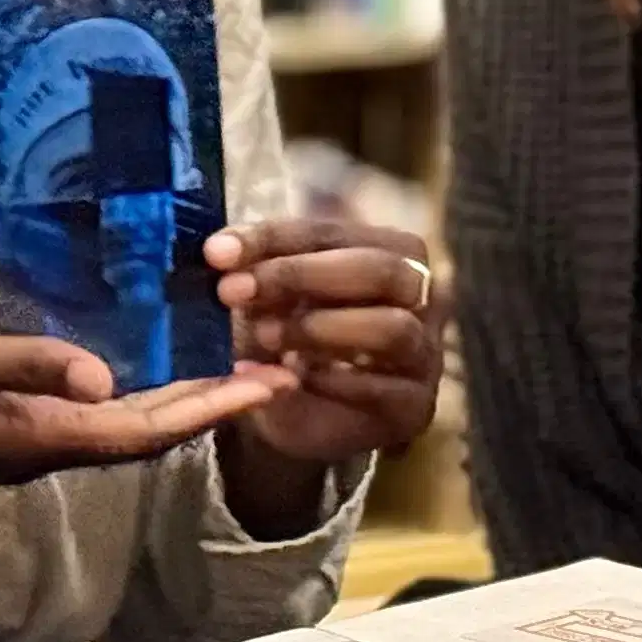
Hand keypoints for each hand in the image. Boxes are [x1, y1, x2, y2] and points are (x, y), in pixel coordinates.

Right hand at [0, 314, 281, 510]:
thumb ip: (26, 364)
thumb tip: (109, 379)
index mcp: (30, 439)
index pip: (141, 432)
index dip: (210, 409)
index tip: (269, 385)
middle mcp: (33, 450)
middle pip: (142, 434)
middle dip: (210, 404)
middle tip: (273, 371)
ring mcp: (13, 442)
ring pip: (115, 426)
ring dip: (173, 398)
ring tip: (224, 364)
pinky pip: (81, 414)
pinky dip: (126, 389)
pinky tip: (136, 361)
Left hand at [205, 219, 443, 529]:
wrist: (290, 410)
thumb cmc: (284, 334)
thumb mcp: (265, 294)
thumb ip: (252, 266)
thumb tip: (220, 250)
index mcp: (388, 248)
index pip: (333, 231)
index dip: (272, 238)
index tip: (216, 253)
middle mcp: (421, 294)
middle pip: (378, 269)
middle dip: (299, 276)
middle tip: (234, 292)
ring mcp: (425, 353)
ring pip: (391, 327)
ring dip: (318, 329)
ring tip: (264, 335)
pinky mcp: (414, 406)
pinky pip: (383, 388)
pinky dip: (332, 381)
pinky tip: (291, 378)